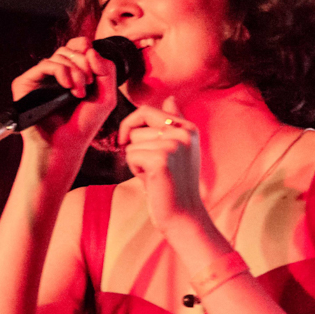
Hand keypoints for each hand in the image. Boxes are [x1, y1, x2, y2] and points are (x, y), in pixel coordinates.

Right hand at [12, 36, 117, 152]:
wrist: (66, 144)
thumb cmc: (84, 124)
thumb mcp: (106, 97)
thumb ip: (107, 70)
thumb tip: (90, 49)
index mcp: (72, 73)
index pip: (77, 46)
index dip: (87, 48)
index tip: (94, 69)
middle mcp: (55, 73)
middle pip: (70, 49)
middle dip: (84, 64)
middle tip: (90, 83)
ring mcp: (40, 77)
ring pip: (59, 55)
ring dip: (75, 71)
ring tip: (79, 92)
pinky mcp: (26, 83)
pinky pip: (45, 64)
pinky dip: (61, 72)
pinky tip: (68, 87)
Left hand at [118, 97, 206, 232]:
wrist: (183, 215)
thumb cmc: (176, 184)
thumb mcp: (179, 149)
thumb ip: (174, 122)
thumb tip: (171, 98)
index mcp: (188, 127)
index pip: (146, 110)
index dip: (130, 124)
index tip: (126, 141)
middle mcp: (183, 132)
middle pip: (136, 127)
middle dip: (136, 148)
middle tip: (153, 168)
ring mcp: (173, 145)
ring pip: (132, 143)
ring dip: (137, 161)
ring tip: (155, 175)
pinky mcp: (161, 159)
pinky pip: (131, 156)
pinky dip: (136, 171)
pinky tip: (152, 181)